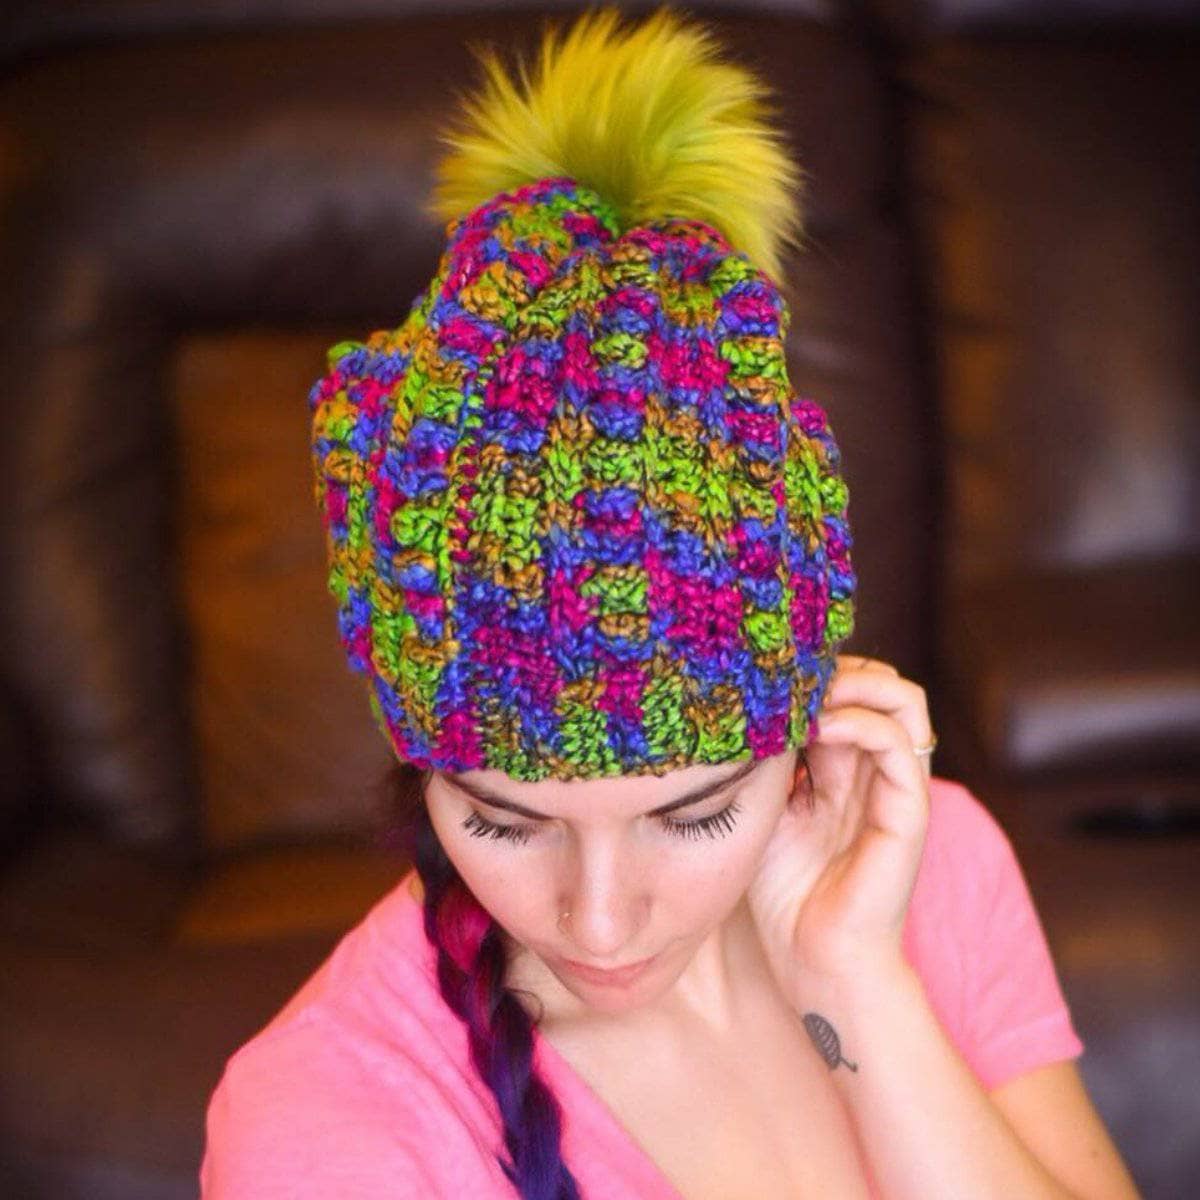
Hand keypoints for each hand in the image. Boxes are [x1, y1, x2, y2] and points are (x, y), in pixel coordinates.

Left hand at [746, 656, 933, 997]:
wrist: (815, 964)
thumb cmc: (783, 895)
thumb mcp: (763, 810)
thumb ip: (769, 761)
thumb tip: (746, 706)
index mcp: (844, 769)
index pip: (848, 690)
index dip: (816, 672)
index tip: (769, 672)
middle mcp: (874, 771)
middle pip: (880, 683)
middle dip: (838, 665)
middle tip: (791, 673)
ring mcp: (896, 790)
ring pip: (904, 699)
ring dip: (857, 681)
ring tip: (811, 691)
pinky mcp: (909, 814)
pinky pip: (901, 745)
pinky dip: (862, 721)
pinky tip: (819, 726)